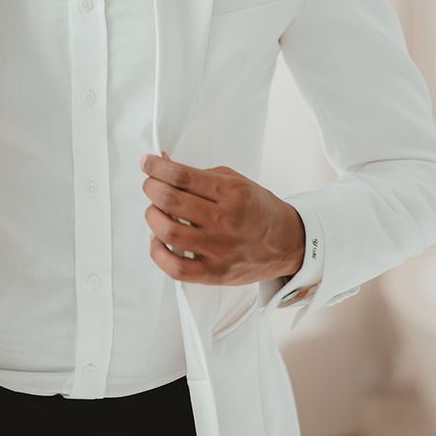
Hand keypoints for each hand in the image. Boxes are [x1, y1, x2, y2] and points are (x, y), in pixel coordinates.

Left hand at [140, 152, 304, 284]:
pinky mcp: (214, 272)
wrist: (287, 242)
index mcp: (231, 193)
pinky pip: (175, 267)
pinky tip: (158, 241)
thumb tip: (164, 164)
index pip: (182, 176)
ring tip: (155, 211)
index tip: (148, 163)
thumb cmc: (256, 210)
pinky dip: (158, 252)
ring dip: (152, 217)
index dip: (157, 167)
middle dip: (151, 188)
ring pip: (168, 232)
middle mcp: (225, 220)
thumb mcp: (234, 181)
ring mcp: (219, 248)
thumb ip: (198, 175)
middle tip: (151, 186)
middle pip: (171, 201)